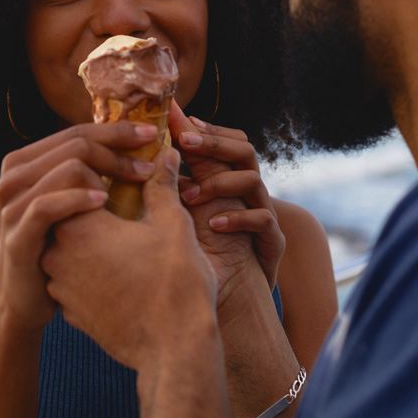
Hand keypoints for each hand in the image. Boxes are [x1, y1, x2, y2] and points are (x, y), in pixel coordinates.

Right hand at [0, 120, 160, 333]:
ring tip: (138, 181)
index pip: (77, 131)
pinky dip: (79, 199)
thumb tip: (135, 146)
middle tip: (149, 165)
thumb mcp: (69, 205)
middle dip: (119, 149)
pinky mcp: (17, 233)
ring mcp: (12, 204)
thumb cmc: (54, 248)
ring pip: (66, 166)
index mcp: (27, 162)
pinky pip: (48, 205)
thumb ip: (88, 173)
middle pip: (75, 143)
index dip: (117, 131)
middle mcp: (15, 176)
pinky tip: (105, 201)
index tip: (151, 136)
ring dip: (107, 171)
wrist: (22, 300)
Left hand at [43, 150, 226, 417]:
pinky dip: (89, 269)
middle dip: (92, 205)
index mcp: (77, 224)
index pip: (75, 182)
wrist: (174, 349)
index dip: (102, 174)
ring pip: (67, 247)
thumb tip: (164, 153)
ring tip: (123, 241)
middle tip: (124, 204)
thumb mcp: (173, 225)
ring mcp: (59, 286)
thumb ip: (161, 185)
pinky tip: (119, 271)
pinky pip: (72, 278)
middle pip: (67, 212)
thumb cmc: (177, 283)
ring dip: (88, 239)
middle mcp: (56, 253)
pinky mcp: (68, 311)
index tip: (126, 177)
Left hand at [170, 102, 285, 300]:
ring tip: (189, 196)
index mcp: (231, 181)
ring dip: (218, 183)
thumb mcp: (186, 214)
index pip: (228, 140)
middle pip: (244, 150)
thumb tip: (145, 153)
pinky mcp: (272, 241)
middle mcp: (250, 193)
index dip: (206, 128)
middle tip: (183, 141)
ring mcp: (264, 214)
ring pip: (252, 179)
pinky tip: (214, 225)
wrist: (234, 299)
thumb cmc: (205, 255)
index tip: (177, 118)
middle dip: (213, 142)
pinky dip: (236, 218)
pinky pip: (262, 219)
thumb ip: (174, 183)